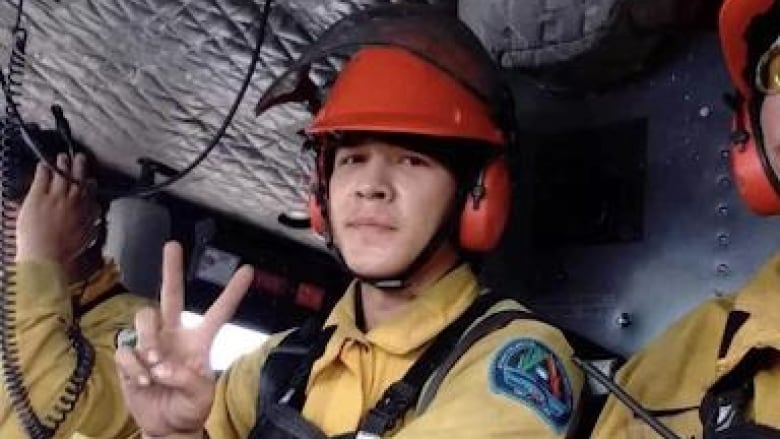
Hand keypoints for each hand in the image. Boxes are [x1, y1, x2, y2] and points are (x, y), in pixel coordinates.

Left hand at [15, 153, 99, 266]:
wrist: (46, 256)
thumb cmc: (65, 251)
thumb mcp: (86, 238)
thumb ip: (93, 225)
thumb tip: (98, 218)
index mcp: (85, 211)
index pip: (91, 192)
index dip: (91, 184)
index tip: (91, 181)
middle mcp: (72, 201)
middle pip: (78, 178)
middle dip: (80, 166)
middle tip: (80, 157)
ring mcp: (55, 197)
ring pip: (62, 174)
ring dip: (62, 164)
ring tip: (62, 157)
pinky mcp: (37, 197)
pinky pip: (42, 178)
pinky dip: (44, 170)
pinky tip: (43, 165)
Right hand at [115, 242, 252, 436]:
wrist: (165, 427)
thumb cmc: (189, 408)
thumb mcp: (201, 397)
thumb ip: (189, 380)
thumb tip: (163, 365)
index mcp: (200, 340)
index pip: (219, 312)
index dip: (233, 291)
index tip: (248, 270)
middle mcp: (174, 334)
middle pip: (171, 295)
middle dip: (171, 269)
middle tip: (172, 245)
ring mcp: (150, 344)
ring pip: (144, 317)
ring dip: (148, 340)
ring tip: (155, 365)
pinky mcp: (130, 358)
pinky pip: (126, 350)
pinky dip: (134, 367)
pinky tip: (143, 381)